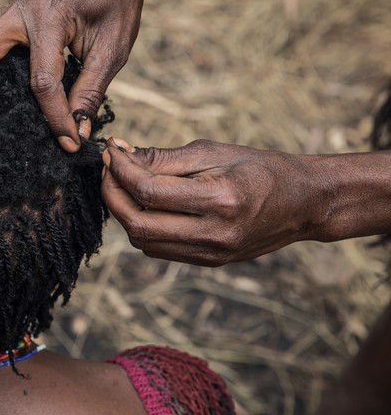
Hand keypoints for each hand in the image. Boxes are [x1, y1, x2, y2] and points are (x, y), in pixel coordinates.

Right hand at [0, 0, 146, 151]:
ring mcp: (8, 7)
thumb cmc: (116, 5)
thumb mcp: (113, 51)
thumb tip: (75, 132)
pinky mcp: (4, 11)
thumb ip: (90, 91)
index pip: (42, 79)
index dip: (54, 116)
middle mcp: (20, 8)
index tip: (67, 141)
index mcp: (51, 16)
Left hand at [101, 138, 317, 265]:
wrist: (305, 203)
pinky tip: (142, 204)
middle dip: (112, 195)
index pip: (148, 191)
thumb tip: (119, 154)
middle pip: (138, 223)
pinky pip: (160, 249)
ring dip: (123, 213)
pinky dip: (142, 227)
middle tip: (108, 170)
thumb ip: (163, 158)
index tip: (111, 152)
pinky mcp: (210, 262)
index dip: (120, 171)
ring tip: (122, 185)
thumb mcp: (213, 152)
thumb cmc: (260, 168)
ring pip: (143, 241)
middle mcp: (215, 233)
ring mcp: (212, 253)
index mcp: (220, 200)